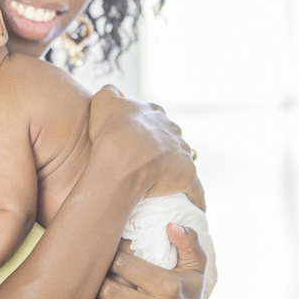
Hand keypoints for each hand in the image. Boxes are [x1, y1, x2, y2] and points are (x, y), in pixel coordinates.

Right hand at [88, 86, 204, 210]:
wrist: (120, 157)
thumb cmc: (110, 130)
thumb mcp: (102, 100)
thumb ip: (110, 92)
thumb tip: (115, 92)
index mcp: (154, 113)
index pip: (153, 118)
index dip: (143, 128)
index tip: (134, 138)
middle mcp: (172, 130)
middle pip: (170, 138)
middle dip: (162, 147)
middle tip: (146, 162)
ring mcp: (182, 153)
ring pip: (184, 160)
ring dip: (177, 169)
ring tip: (165, 182)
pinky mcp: (187, 176)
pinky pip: (195, 189)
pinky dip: (195, 197)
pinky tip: (193, 206)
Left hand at [93, 225, 206, 298]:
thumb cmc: (189, 290)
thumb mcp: (196, 267)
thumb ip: (189, 243)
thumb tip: (170, 225)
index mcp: (170, 286)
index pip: (124, 264)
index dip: (112, 253)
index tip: (111, 248)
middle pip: (109, 289)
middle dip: (100, 275)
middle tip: (98, 265)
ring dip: (95, 294)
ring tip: (97, 282)